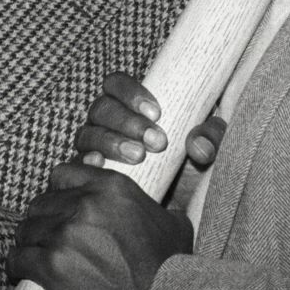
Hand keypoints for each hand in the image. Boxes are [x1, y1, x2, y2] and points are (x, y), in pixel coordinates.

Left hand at [10, 162, 192, 289]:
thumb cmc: (172, 268)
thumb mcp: (173, 224)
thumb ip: (159, 209)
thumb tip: (162, 211)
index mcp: (111, 187)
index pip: (63, 173)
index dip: (59, 190)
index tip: (60, 204)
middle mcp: (84, 204)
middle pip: (41, 202)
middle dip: (42, 219)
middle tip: (47, 235)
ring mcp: (64, 235)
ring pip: (26, 229)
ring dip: (28, 241)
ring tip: (34, 253)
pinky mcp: (51, 267)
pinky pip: (18, 259)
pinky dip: (17, 265)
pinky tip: (22, 270)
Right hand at [73, 72, 225, 169]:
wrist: (180, 205)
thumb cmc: (190, 165)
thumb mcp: (209, 147)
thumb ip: (212, 137)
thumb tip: (199, 146)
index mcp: (130, 106)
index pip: (115, 84)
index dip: (130, 92)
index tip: (157, 112)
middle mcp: (107, 122)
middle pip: (101, 108)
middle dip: (128, 122)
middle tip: (157, 142)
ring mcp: (95, 147)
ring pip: (88, 134)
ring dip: (111, 142)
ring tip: (138, 157)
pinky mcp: (89, 174)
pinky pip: (77, 164)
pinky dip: (86, 162)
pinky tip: (99, 166)